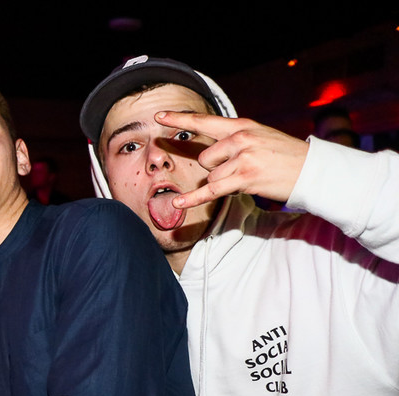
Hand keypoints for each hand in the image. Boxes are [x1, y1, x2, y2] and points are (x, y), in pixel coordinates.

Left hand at [156, 111, 309, 207]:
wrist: (312, 170)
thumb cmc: (285, 156)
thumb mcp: (260, 137)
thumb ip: (235, 139)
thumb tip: (209, 151)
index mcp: (242, 126)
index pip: (204, 121)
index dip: (180, 119)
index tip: (159, 117)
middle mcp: (240, 138)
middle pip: (205, 158)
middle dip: (217, 169)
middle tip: (243, 169)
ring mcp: (243, 157)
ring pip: (211, 176)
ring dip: (225, 183)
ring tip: (250, 178)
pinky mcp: (245, 177)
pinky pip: (211, 190)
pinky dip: (194, 198)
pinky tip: (178, 203)